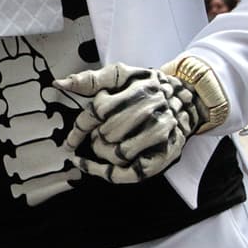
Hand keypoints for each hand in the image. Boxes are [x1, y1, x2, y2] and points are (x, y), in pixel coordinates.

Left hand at [55, 62, 200, 182]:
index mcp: (137, 91)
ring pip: (118, 154)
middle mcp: (152, 113)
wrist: (188, 99)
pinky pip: (131, 173)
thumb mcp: (121, 75)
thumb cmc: (146, 87)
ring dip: (103, 152)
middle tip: (97, 135)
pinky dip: (105, 172)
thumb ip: (91, 79)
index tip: (68, 140)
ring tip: (103, 145)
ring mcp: (161, 135)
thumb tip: (59, 83)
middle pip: (107, 133)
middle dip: (95, 137)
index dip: (79, 128)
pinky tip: (89, 166)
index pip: (98, 111)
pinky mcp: (166, 155)